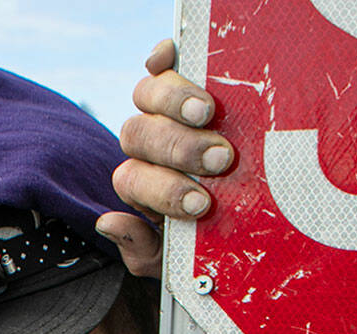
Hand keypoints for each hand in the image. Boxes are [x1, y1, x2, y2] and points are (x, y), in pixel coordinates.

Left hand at [100, 39, 237, 276]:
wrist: (249, 217)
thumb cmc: (215, 231)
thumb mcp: (178, 255)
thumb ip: (144, 250)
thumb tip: (108, 223)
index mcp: (142, 184)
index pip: (131, 181)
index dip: (163, 191)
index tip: (203, 204)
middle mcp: (146, 145)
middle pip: (138, 135)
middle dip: (179, 150)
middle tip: (220, 161)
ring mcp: (161, 109)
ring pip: (147, 95)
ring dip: (175, 103)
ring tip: (209, 113)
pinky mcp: (182, 79)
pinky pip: (161, 61)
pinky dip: (162, 56)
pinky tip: (171, 56)